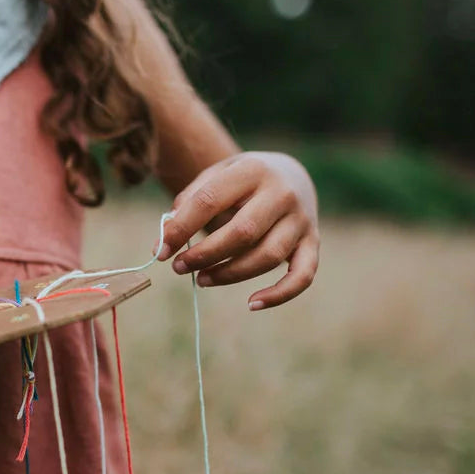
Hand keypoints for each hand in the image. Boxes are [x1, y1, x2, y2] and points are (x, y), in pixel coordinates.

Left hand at [158, 151, 319, 309]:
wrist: (291, 174)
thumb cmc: (242, 182)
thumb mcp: (216, 177)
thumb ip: (189, 203)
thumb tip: (163, 242)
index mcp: (253, 169)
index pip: (210, 200)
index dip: (182, 228)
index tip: (161, 250)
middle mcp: (282, 193)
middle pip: (242, 232)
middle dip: (205, 254)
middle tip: (179, 267)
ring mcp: (302, 220)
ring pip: (267, 257)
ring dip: (230, 274)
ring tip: (202, 280)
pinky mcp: (313, 243)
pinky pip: (302, 276)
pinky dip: (279, 294)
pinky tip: (252, 304)